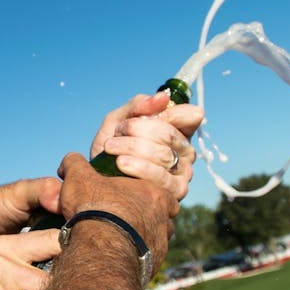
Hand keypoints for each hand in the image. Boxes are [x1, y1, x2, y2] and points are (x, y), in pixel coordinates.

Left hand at [89, 91, 203, 188]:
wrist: (99, 184)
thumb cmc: (112, 150)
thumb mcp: (118, 121)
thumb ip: (138, 106)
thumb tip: (163, 97)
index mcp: (178, 131)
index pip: (190, 115)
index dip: (168, 112)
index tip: (139, 116)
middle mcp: (186, 151)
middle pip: (169, 133)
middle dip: (138, 129)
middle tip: (118, 131)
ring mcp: (184, 172)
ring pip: (163, 154)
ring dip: (132, 146)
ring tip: (111, 146)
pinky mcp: (176, 192)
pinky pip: (161, 176)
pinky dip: (138, 167)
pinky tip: (120, 163)